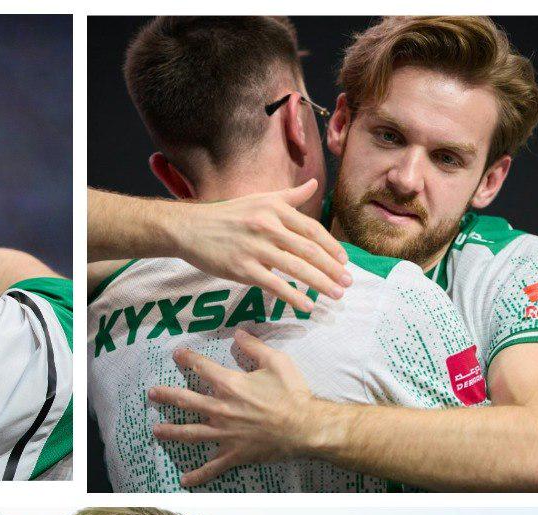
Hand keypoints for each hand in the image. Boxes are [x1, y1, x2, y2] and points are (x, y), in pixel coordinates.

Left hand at [149, 331, 316, 486]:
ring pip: (190, 433)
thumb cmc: (292, 393)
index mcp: (229, 385)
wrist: (305, 427)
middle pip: (185, 400)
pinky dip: (198, 476)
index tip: (177, 354)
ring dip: (171, 432)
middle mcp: (221, 409)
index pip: (201, 368)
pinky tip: (184, 481)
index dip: (187, 359)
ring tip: (156, 431)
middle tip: (152, 393)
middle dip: (166, 396)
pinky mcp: (233, 454)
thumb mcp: (276, 361)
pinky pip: (212, 467)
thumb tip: (238, 333)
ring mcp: (224, 434)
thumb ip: (254, 347)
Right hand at [170, 179, 350, 314]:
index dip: (330, 247)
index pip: (311, 229)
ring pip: (296, 269)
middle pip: (308, 250)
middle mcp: (268, 227)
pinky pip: (274, 285)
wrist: (190, 228)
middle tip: (347, 283)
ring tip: (334, 296)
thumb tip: (313, 185)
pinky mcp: (242, 269)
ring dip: (319, 284)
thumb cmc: (226, 216)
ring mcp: (255, 249)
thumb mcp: (259, 200)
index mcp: (275, 210)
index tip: (344, 261)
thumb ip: (289, 197)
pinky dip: (293, 296)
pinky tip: (307, 306)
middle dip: (332, 269)